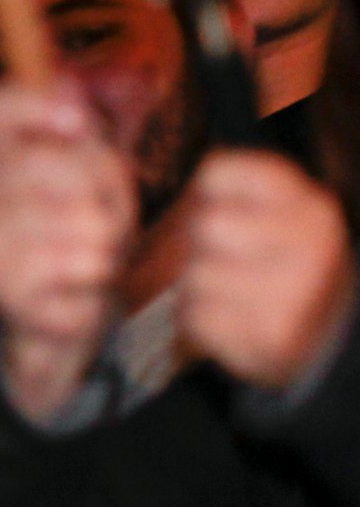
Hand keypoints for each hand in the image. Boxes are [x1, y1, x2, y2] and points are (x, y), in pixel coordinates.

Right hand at [0, 81, 135, 415]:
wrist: (61, 312)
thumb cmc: (81, 229)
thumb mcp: (97, 169)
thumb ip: (101, 122)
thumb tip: (117, 78)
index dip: (39, 103)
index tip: (80, 121)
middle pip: (48, 162)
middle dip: (98, 185)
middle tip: (108, 207)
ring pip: (75, 222)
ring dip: (106, 238)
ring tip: (98, 249)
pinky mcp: (12, 294)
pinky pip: (77, 271)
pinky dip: (97, 276)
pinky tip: (88, 280)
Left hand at [182, 149, 355, 387]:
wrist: (326, 335)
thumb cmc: (282, 262)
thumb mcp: (277, 212)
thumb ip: (235, 185)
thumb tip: (179, 169)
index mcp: (311, 205)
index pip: (219, 172)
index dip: (207, 193)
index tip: (223, 207)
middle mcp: (312, 244)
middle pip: (207, 224)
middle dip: (203, 243)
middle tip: (230, 259)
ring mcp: (296, 293)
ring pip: (197, 274)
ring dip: (199, 286)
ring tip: (234, 293)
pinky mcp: (272, 336)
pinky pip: (197, 317)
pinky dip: (201, 321)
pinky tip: (233, 320)